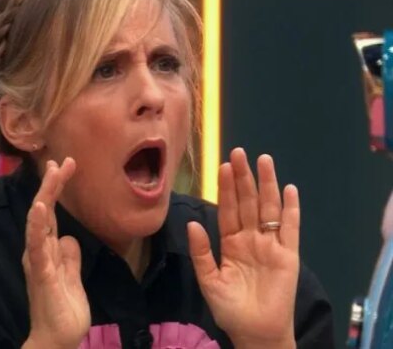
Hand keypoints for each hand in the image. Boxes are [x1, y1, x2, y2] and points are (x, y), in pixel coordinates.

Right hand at [21, 158, 90, 348]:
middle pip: (43, 210)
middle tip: (62, 161)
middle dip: (52, 184)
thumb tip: (70, 237)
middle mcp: (38, 250)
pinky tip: (40, 207)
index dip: (57, 189)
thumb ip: (70, 256)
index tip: (66, 165)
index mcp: (47, 250)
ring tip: (52, 173)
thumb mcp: (72, 275)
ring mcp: (38, 260)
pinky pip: (38, 245)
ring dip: (45, 196)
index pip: (51, 213)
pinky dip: (37, 225)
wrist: (58, 338)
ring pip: (38, 221)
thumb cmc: (63, 309)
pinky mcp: (41, 273)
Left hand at [187, 148, 298, 348]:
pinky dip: (291, 209)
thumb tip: (192, 224)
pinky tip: (289, 190)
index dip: (226, 187)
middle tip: (239, 153)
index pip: (228, 209)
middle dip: (243, 178)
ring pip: (268, 208)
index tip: (222, 165)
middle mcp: (251, 238)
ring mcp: (271, 244)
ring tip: (263, 160)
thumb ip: (201, 252)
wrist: (255, 332)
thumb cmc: (231, 309)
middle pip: (247, 202)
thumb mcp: (209, 280)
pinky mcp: (288, 254)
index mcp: (230, 242)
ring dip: (266, 184)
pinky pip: (290, 228)